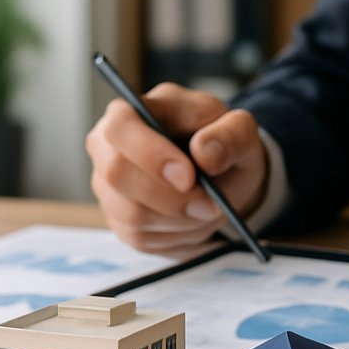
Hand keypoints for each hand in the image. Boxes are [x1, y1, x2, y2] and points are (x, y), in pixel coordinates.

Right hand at [86, 83, 268, 253]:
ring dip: (183, 220)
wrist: (222, 178)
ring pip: (133, 215)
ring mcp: (109, 188)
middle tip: (211, 205)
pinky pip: (143, 238)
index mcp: (133, 111)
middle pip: (116, 174)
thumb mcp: (240, 131)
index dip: (150, 153)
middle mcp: (108, 148)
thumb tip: (204, 152)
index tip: (189, 176)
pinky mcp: (119, 221)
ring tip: (210, 209)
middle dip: (171, 197)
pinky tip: (196, 221)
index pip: (120, 127)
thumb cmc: (222, 145)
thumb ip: (230, 135)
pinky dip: (179, 235)